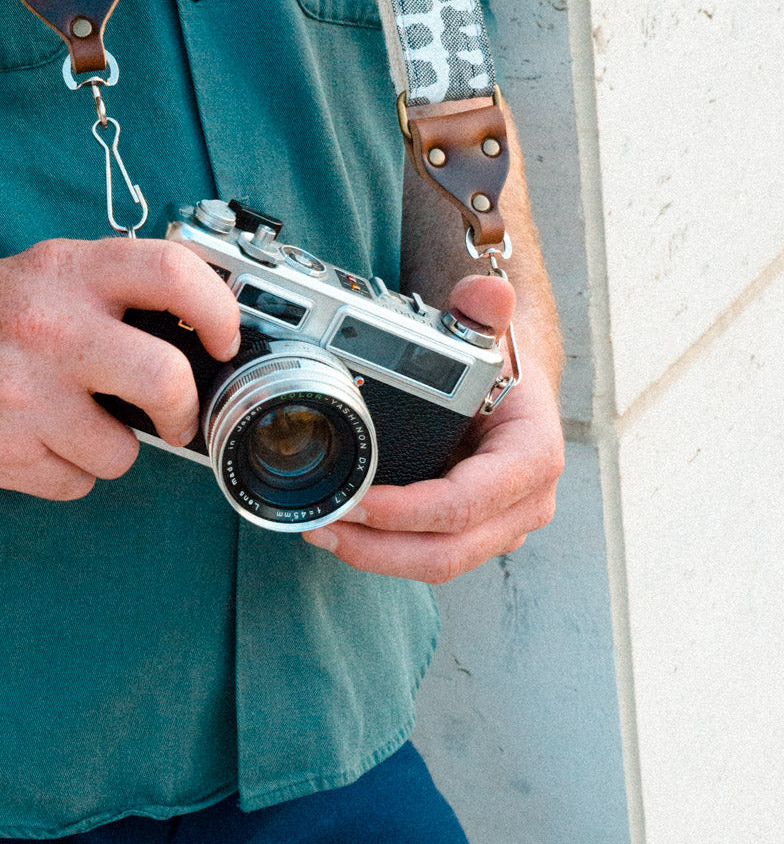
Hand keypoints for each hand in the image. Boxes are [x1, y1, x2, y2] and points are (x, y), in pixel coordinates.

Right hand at [0, 237, 239, 500]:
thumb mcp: (50, 274)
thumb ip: (118, 292)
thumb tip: (201, 332)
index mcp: (68, 273)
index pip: (172, 273)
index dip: (217, 310)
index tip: (223, 340)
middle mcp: (49, 329)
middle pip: (164, 379)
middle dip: (183, 411)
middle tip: (175, 417)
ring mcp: (23, 395)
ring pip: (121, 453)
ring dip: (109, 447)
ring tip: (71, 421)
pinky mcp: (1, 452)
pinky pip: (75, 482)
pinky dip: (68, 471)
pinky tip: (37, 441)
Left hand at [302, 275, 562, 581]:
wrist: (514, 393)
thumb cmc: (503, 370)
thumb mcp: (492, 338)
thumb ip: (484, 313)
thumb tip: (488, 291)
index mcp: (532, 460)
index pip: (466, 503)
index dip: (408, 511)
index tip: (356, 501)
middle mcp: (523, 504)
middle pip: (447, 552)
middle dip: (379, 548)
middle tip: (323, 525)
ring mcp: (500, 528)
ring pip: (435, 563)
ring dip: (375, 556)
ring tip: (323, 530)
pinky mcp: (472, 536)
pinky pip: (427, 556)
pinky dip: (384, 551)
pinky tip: (345, 532)